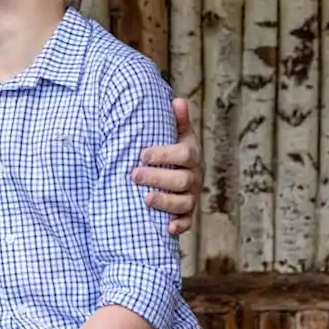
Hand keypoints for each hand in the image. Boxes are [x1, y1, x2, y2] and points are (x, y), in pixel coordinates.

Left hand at [131, 97, 203, 234]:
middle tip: (133, 175)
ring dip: (165, 202)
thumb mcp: (176, 134)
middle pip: (182, 180)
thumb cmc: (173, 149)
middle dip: (157, 178)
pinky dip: (179, 226)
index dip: (164, 154)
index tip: (142, 154)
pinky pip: (188, 222)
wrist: (179, 171)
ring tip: (145, 199)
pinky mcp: (188, 213)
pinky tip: (167, 228)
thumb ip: (177, 120)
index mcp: (191, 155)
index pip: (184, 155)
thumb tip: (177, 99)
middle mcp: (194, 177)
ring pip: (184, 203)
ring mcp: (191, 196)